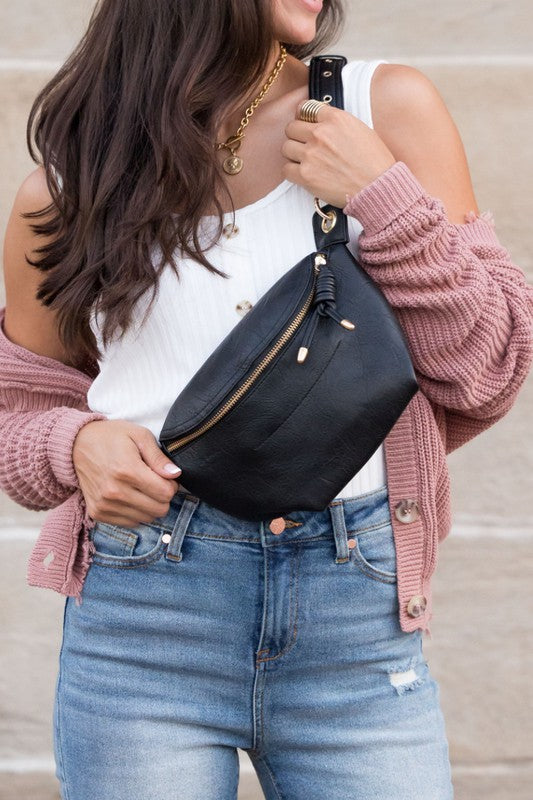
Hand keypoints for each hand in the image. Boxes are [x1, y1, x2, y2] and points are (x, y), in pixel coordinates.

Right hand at [72, 419, 181, 526]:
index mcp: (127, 471)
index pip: (166, 493)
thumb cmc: (111, 437)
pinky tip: (129, 496)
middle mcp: (115, 491)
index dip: (171, 484)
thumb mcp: (139, 436)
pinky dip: (135, 512)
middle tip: (154, 482)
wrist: (76, 445)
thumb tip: (175, 474)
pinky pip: (130, 523)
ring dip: (149, 505)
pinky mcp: (98, 513)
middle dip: (162, 496)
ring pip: (146, 518)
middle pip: (159, 509)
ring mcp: (105, 505)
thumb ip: (158, 457)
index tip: (164, 476)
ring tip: (140, 488)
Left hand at [282, 99, 396, 207]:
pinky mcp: (306, 175)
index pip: (305, 108)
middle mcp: (320, 134)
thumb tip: (322, 122)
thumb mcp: (360, 129)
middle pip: (291, 128)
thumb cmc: (374, 162)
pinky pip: (286, 169)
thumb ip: (337, 123)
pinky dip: (292, 172)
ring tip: (306, 161)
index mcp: (335, 118)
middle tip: (305, 146)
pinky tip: (304, 174)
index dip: (304, 118)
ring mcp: (311, 154)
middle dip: (297, 136)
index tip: (305, 125)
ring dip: (293, 154)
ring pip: (286, 148)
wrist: (377, 188)